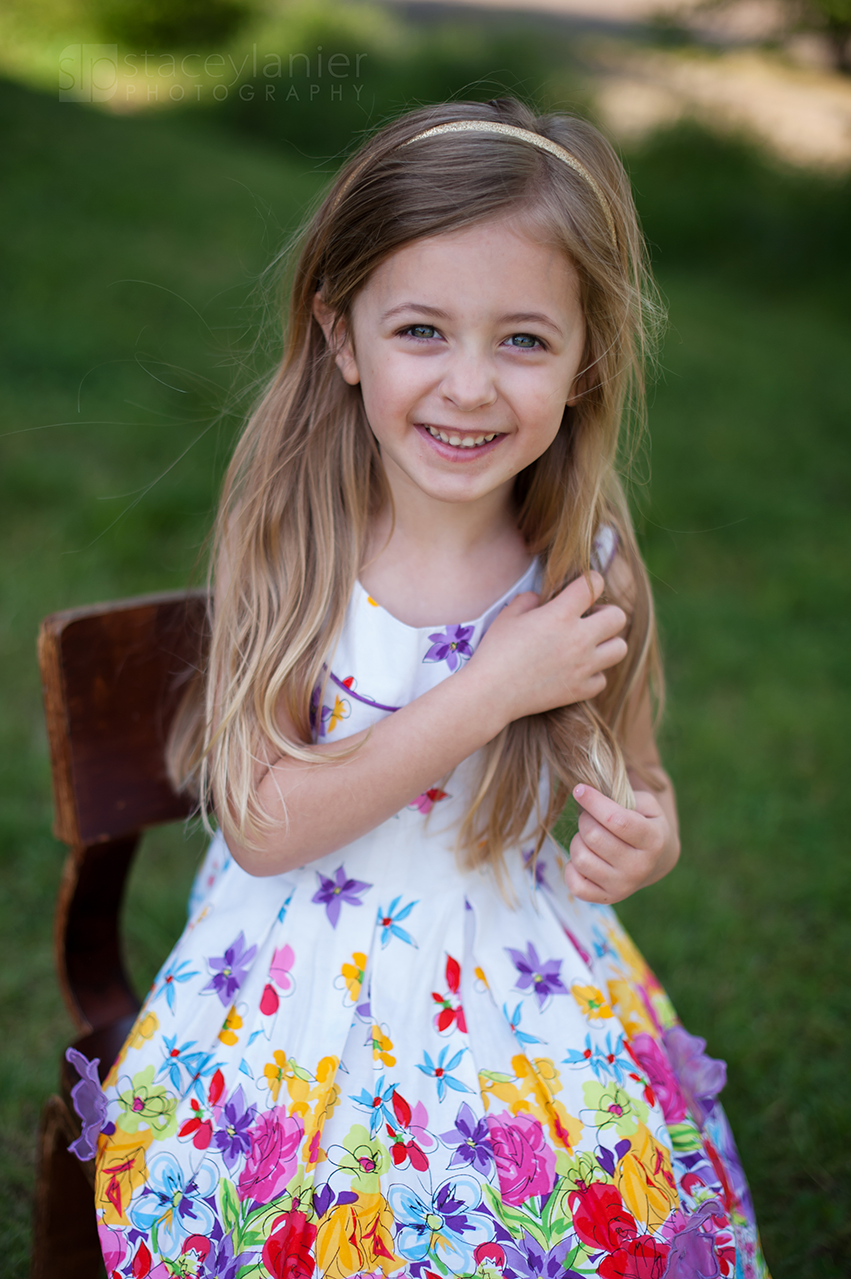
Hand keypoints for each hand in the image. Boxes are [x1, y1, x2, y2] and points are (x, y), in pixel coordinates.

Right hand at [469, 572, 627, 724]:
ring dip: (608, 643)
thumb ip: (529, 600)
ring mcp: (583, 667)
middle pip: (619, 617)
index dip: (591, 581)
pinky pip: (602, 679)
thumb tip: (542, 599)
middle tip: (590, 619)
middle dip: (607, 613)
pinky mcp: (580, 690)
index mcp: (560, 615)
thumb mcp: (508, 615)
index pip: (594, 584)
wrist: (490, 693)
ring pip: (620, 648)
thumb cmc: (495, 651)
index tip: (582, 589)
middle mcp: (578, 639)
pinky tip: (576, 671)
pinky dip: (593, 674)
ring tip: (590, 645)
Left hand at [565, 783, 671, 903]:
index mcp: (653, 841)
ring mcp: (623, 886)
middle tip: (591, 817)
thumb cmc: (645, 824)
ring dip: (578, 841)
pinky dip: (572, 868)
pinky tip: (585, 856)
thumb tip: (586, 794)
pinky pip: (575, 884)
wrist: (656, 861)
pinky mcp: (607, 898)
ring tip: (589, 837)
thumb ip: (622, 796)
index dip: (593, 802)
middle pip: (593, 836)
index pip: (615, 820)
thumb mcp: (646, 804)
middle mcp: (639, 868)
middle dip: (586, 819)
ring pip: (580, 858)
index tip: (579, 789)